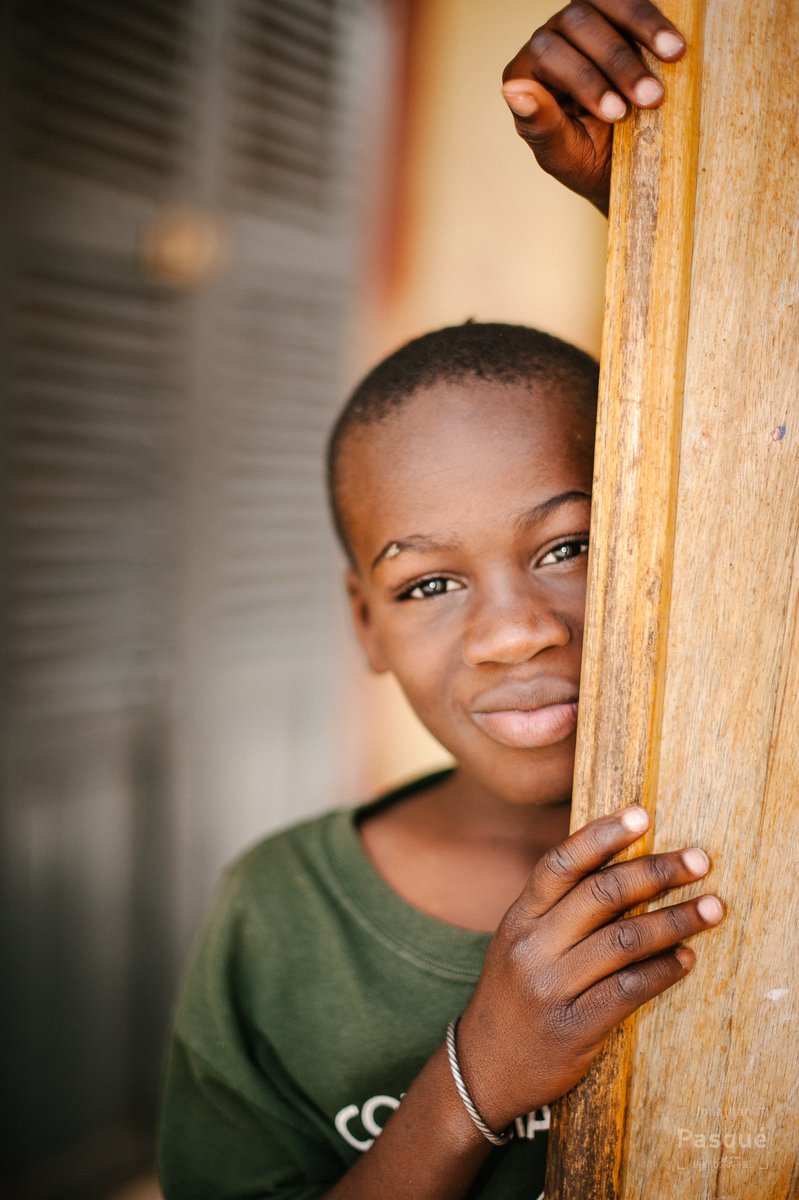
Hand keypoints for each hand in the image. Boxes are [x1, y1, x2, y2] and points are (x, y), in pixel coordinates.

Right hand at [456, 805, 721, 1129]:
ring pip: (623, 941)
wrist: (485, 1066)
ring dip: (674, 920)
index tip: (642, 814)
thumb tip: (621, 861)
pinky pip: (628, 990)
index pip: (561, 863)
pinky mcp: (573, 1027)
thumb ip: (557, 906)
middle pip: (601, 895)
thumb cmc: (515, 992)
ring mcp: (550, 988)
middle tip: (700, 860)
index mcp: (519, 917)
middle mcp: (531, 947)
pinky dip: (663, 971)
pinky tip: (686, 958)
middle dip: (656, 872)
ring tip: (711, 908)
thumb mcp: (519, 941)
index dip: (602, 835)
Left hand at [502, 2, 685, 213]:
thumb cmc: (587, 163)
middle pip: (578, 22)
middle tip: (651, 98)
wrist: (625, 165)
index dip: (584, 79)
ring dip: (642, 27)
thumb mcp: (563, 155)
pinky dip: (656, 19)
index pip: (548, 54)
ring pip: (607, 2)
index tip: (618, 112)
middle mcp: (552, 38)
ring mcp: (586, 22)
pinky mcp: (619, 16)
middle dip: (617, 61)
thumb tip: (512, 90)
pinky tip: (677, 44)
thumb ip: (539, 124)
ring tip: (673, 57)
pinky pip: (634, 2)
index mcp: (527, 72)